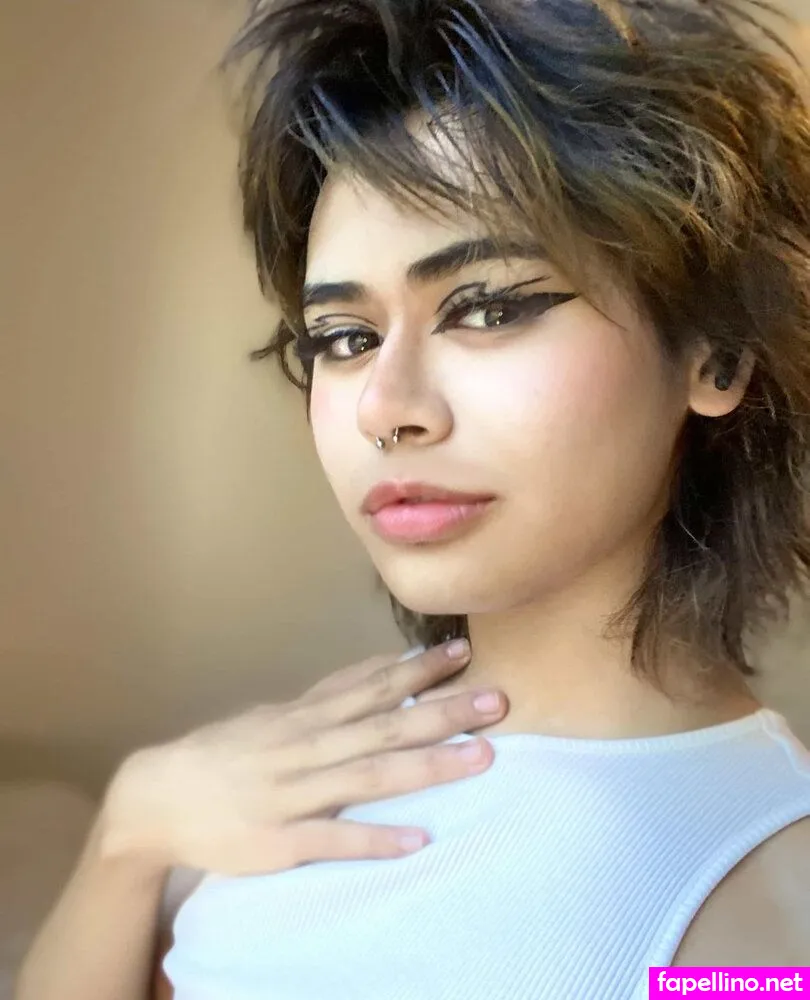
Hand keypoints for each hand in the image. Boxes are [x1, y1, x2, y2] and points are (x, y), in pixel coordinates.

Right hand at [101, 641, 506, 875]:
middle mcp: (306, 747)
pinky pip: (333, 838)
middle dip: (443, 711)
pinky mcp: (280, 840)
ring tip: (481, 757)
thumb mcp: (276, 715)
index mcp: (305, 717)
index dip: (419, 669)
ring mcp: (294, 793)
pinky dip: (375, 838)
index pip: (371, 686)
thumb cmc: (226, 753)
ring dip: (428, 765)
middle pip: (384, 725)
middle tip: (498, 700)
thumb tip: (378, 670)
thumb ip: (328, 698)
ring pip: (370, 774)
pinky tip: (418, 839)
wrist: (158, 796)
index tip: (464, 651)